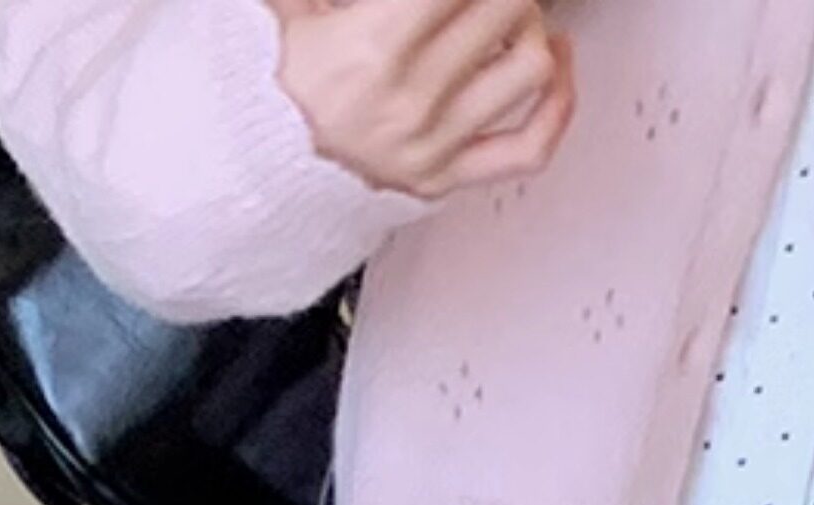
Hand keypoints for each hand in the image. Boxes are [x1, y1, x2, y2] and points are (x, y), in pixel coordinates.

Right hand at [271, 0, 574, 201]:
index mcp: (373, 47)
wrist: (255, 168)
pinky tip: (557, 64)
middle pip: (505, 9)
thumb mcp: (296, 7)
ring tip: (517, 12)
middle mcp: (411, 99)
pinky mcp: (446, 178)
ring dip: (533, 24)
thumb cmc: (276, 84)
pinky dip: (558, 103)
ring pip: (530, 67)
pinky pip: (529, 147)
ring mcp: (434, 144)